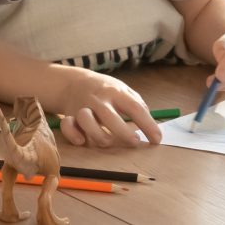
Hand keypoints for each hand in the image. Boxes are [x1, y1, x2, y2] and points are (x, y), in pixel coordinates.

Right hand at [44, 67, 159, 148]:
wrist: (74, 82)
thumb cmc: (106, 91)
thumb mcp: (123, 90)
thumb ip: (137, 105)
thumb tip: (151, 125)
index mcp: (116, 92)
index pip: (134, 108)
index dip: (148, 124)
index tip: (157, 140)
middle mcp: (99, 99)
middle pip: (109, 115)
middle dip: (123, 132)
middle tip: (135, 142)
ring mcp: (82, 107)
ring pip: (86, 120)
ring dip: (98, 135)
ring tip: (108, 142)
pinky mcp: (70, 116)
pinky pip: (67, 126)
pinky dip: (73, 135)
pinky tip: (82, 141)